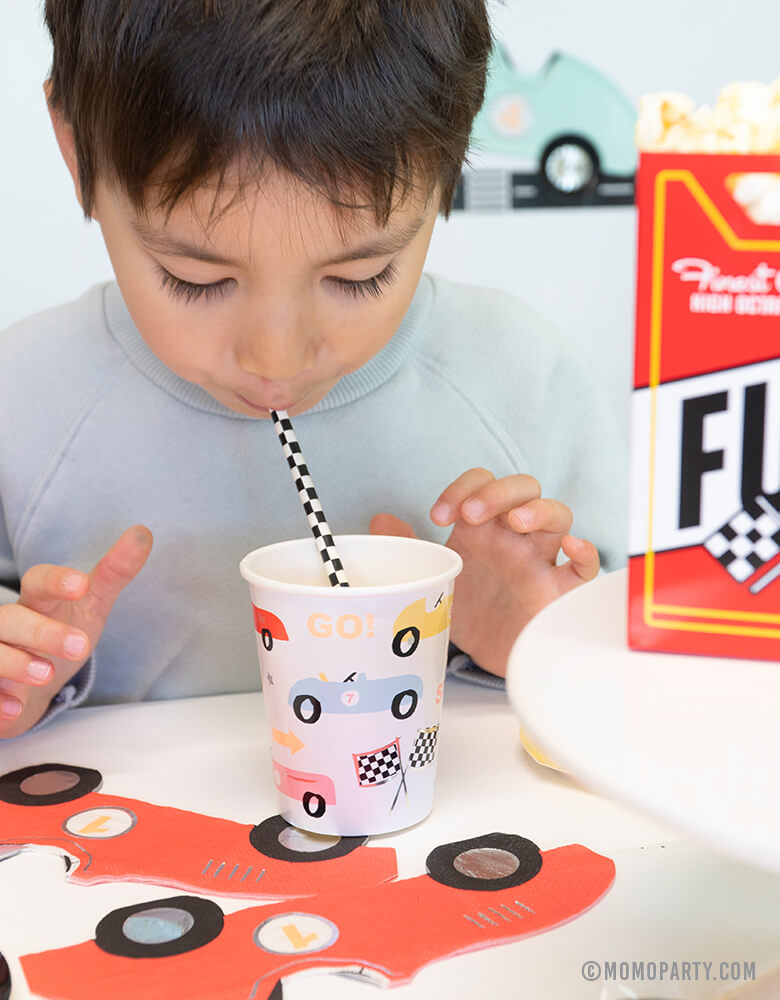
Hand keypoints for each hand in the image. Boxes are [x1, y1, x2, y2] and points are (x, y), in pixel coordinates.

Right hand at [0, 526, 152, 736]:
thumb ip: (115, 572)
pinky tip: (14, 708)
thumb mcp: (91, 603)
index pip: (39, 580)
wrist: (31, 680)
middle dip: (43, 631)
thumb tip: (144, 532)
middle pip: (12, 619)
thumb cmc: (61, 631)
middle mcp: (8, 625)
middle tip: (81, 646)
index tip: (81, 584)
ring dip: (15, 663)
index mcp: (38, 600)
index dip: (57, 580)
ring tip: (46, 675)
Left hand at [370, 469, 598, 676]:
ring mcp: (541, 561)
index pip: (481, 483)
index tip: (439, 516)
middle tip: (472, 515)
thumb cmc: (468, 611)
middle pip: (523, 489)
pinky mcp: (561, 592)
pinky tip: (571, 547)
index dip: (463, 488)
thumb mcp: (433, 577)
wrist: (487, 660)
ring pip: (558, 516)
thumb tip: (381, 521)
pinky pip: (586, 566)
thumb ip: (409, 548)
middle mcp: (514, 537)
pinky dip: (585, 552)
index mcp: (483, 527)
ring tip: (516, 523)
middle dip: (499, 492)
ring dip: (539, 511)